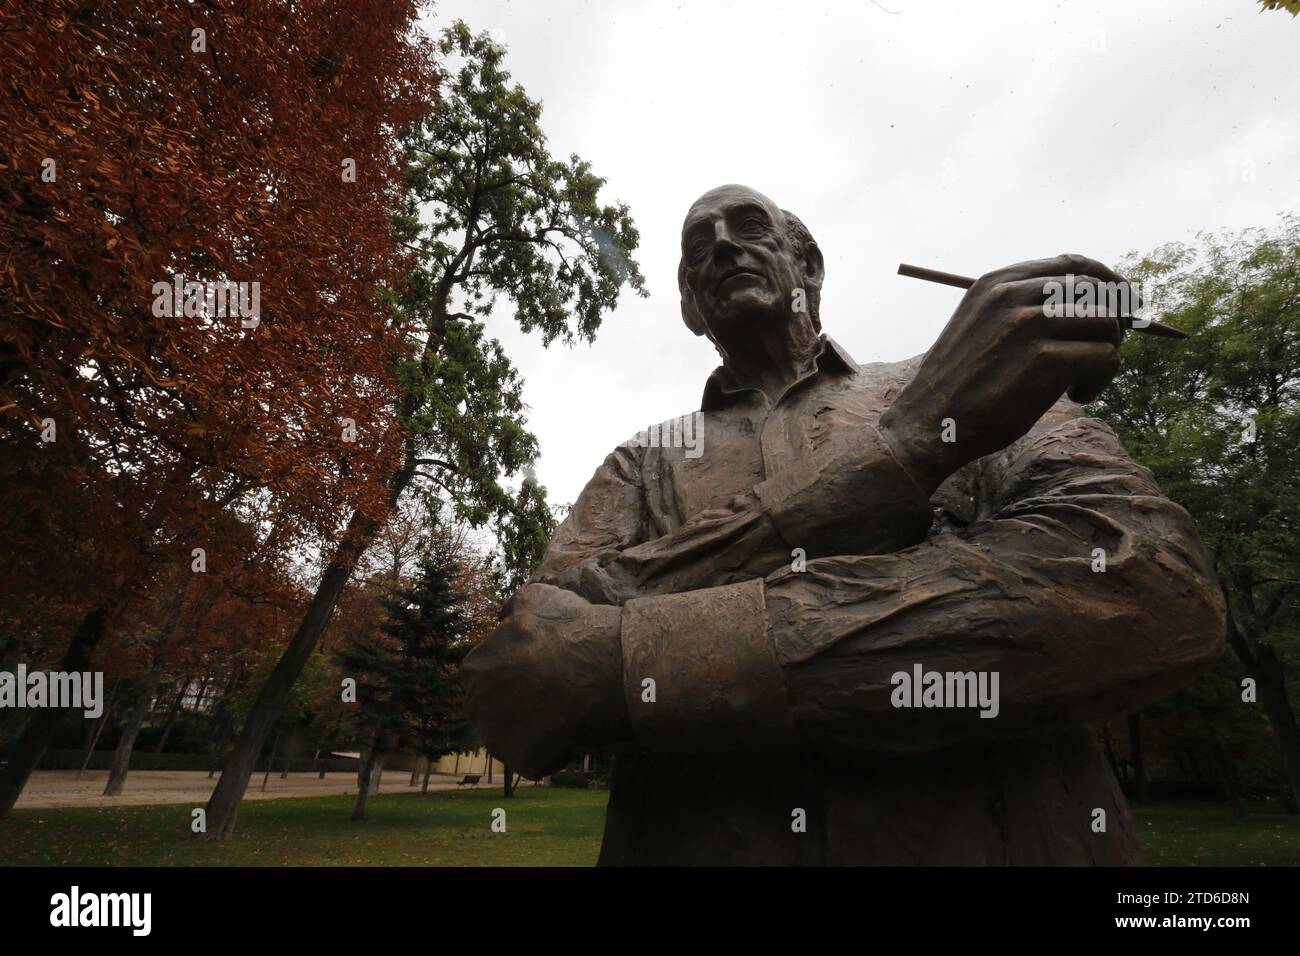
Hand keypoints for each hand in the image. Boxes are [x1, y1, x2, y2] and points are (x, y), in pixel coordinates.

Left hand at [461, 583, 628, 776]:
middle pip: (500, 712)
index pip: (493, 678)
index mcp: (476, 666)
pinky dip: (555, 754)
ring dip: (538, 732)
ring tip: (569, 715)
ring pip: (516, 739)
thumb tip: (502, 614)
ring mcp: (496, 736)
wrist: (606, 670)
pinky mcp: (521, 760)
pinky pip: (537, 761)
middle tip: (561, 697)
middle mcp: (476, 703)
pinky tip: (575, 734)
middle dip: (526, 707)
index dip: (524, 677)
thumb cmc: (575, 632)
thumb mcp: (539, 598)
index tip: (550, 674)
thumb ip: (513, 607)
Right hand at [880, 254, 1126, 491]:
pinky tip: (1076, 395)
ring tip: (1081, 381)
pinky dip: (1100, 380)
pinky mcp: (1043, 360)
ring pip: (1106, 323)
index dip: (1108, 282)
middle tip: (1104, 351)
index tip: (1121, 306)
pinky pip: (1104, 358)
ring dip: (1107, 353)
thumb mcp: (981, 325)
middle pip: (1096, 290)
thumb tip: (1086, 302)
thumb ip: (1020, 306)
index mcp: (997, 282)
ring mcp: (1028, 325)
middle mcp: (1013, 295)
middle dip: (1114, 320)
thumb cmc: (959, 383)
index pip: (1073, 264)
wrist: (930, 422)